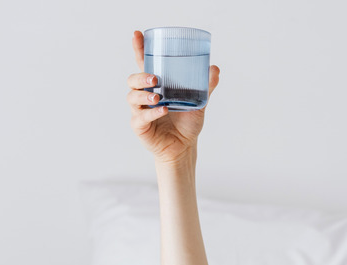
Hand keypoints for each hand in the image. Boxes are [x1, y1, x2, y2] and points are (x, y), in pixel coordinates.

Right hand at [127, 31, 219, 164]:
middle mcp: (144, 96)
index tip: (138, 34)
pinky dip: (151, 113)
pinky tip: (163, 110)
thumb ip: (205, 86)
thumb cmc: (187, 123)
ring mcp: (140, 111)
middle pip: (132, 80)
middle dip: (140, 76)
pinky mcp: (140, 126)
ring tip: (158, 96)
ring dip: (144, 94)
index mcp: (156, 86)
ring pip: (132, 97)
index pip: (144, 64)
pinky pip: (140, 117)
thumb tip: (214, 68)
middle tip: (155, 78)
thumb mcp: (199, 102)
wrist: (185, 147)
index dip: (139, 49)